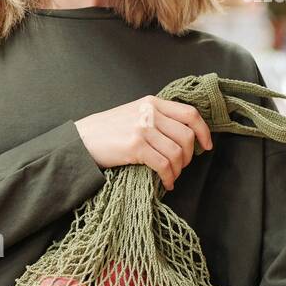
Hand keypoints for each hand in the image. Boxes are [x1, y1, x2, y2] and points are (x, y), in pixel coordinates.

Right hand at [75, 96, 211, 190]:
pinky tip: (166, 182)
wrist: (80, 139)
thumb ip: (155, 117)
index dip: (203, 131)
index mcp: (152, 102)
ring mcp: (143, 128)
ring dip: (178, 169)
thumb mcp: (133, 113)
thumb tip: (181, 134)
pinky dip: (168, 177)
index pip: (189, 114)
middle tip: (181, 166)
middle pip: (186, 136)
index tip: (206, 145)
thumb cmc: (106, 130)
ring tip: (171, 176)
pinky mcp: (135, 146)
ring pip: (177, 152)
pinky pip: (163, 164)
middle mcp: (149, 113)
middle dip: (189, 156)